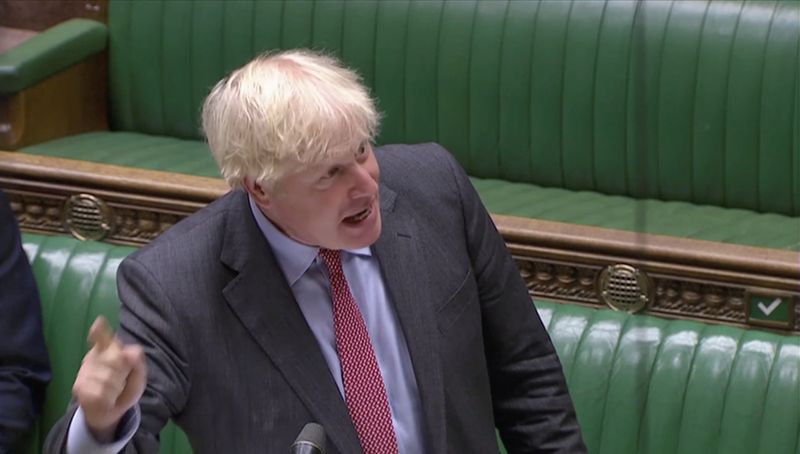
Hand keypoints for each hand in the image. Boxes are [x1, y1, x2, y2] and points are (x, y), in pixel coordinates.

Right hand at [72, 316, 146, 441]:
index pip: (102, 337)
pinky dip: (108, 398)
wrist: (108, 412)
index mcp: (107, 350)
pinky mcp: (79, 388)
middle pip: (116, 359)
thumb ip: (138, 363)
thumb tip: (131, 352)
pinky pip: (100, 393)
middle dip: (124, 371)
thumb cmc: (124, 388)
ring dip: (116, 388)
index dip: (100, 331)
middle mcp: (93, 357)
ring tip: (113, 391)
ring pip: (109, 378)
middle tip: (122, 379)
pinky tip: (105, 398)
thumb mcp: (138, 377)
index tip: (99, 323)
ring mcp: (84, 372)